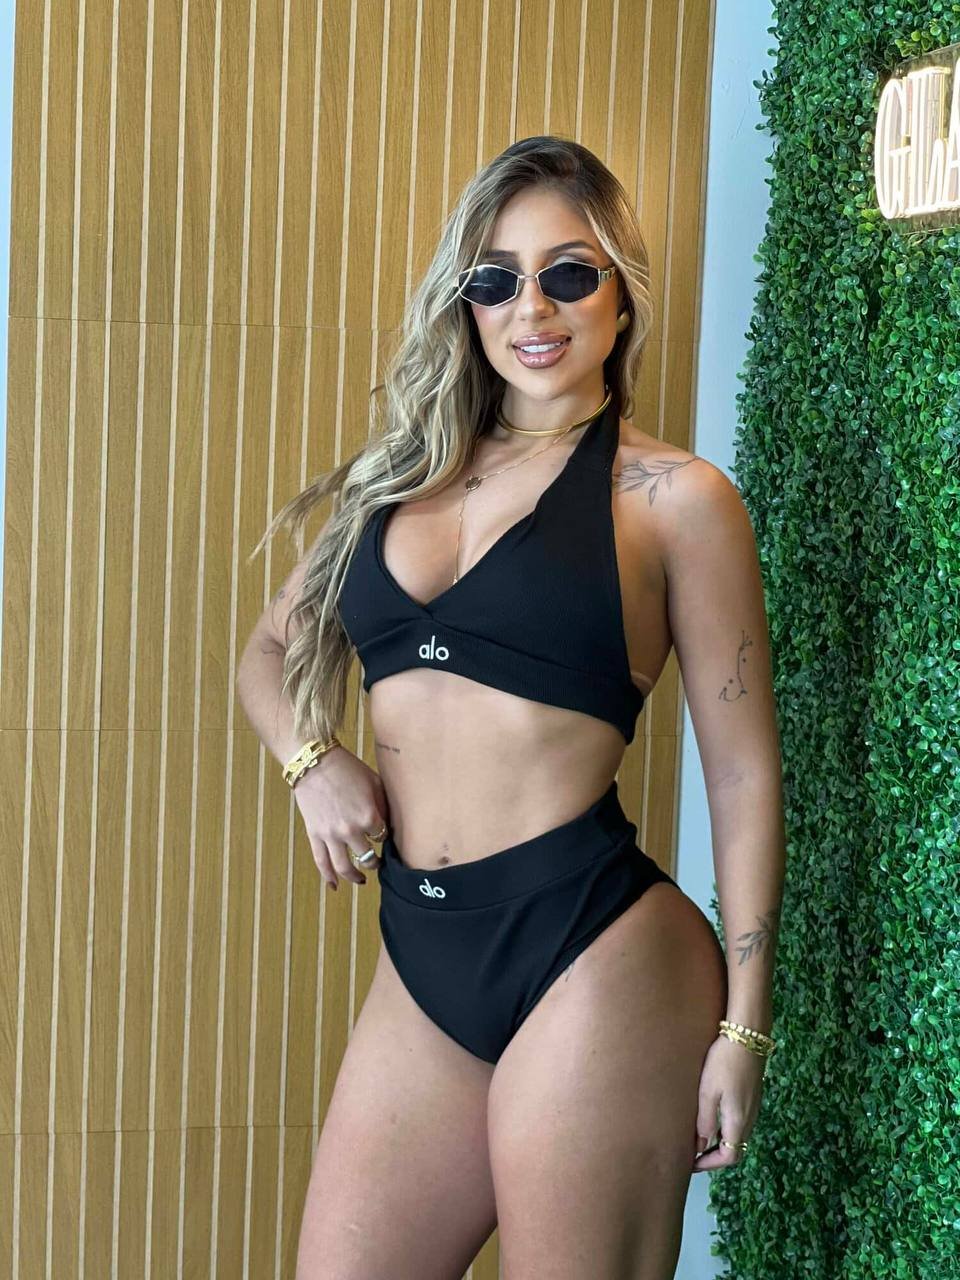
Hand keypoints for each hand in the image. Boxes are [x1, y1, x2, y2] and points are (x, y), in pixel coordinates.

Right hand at [292, 746, 390, 890]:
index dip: (384, 836)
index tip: (383, 835)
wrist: (315, 763)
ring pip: (344, 867)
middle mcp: (350, 830)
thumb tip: (390, 824)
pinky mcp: (315, 835)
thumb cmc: (348, 769)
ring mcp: (331, 835)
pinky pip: (321, 862)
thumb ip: (384, 806)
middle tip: (378, 863)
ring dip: (355, 877)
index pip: (383, 837)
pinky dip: (328, 877)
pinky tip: (335, 886)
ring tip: (362, 880)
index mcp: (369, 816)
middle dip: (374, 862)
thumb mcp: (375, 783)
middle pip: (367, 856)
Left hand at [691, 1033, 765, 1170]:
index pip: (729, 1157)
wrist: (749, 1036)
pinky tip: (712, 1118)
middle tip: (693, 1154)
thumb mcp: (708, 1091)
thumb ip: (705, 1121)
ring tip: (699, 1138)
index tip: (691, 1164)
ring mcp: (754, 1107)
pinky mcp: (753, 1096)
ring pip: (738, 1136)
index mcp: (738, 1121)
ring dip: (721, 1143)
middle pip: (736, 1150)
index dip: (710, 1164)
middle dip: (715, 1156)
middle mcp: (750, 1119)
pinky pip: (741, 1122)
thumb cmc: (724, 1062)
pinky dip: (726, 1129)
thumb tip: (700, 1146)